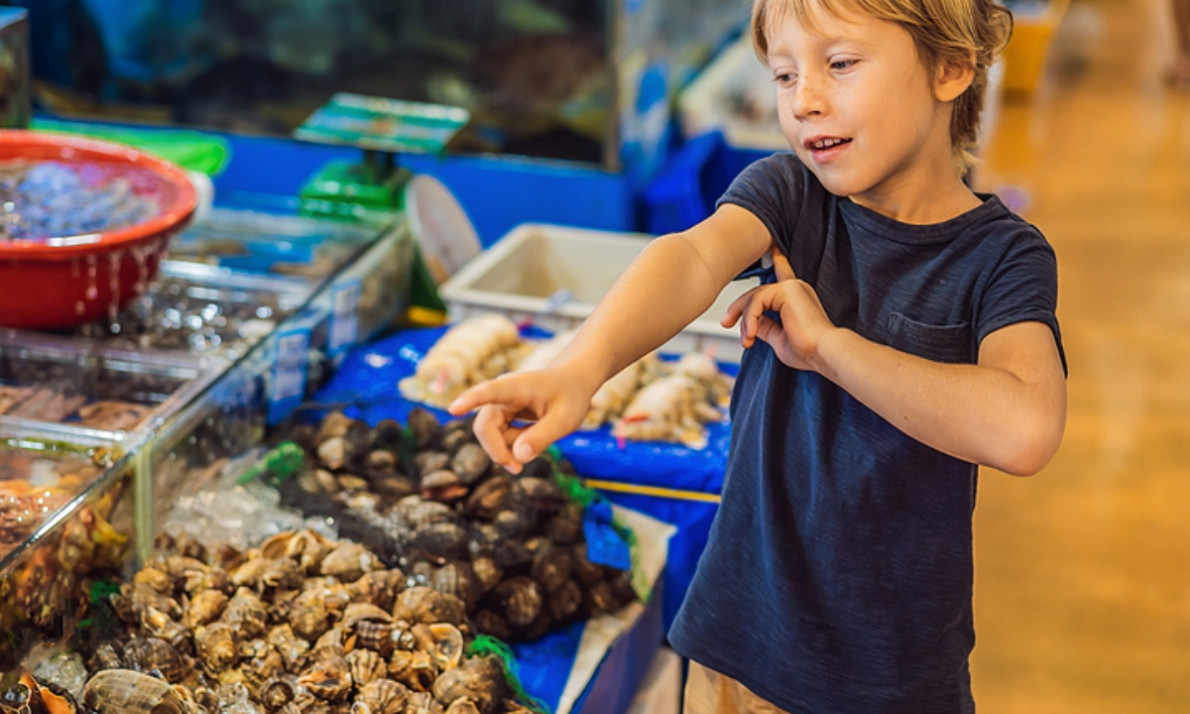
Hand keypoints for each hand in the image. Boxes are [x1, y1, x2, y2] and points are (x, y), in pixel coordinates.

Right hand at [447, 368, 591, 473]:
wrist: (572, 381)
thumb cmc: (570, 395)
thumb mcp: (566, 419)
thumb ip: (542, 437)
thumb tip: (517, 457)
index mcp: (516, 387)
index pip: (489, 392)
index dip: (470, 400)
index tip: (454, 408)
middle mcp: (501, 395)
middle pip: (484, 427)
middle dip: (498, 451)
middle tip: (518, 469)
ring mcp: (499, 406)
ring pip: (492, 436)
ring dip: (510, 448)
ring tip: (540, 436)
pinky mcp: (501, 416)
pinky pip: (499, 438)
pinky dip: (514, 445)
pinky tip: (532, 436)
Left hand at [722, 247, 835, 370]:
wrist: (824, 352)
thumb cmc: (808, 350)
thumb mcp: (779, 338)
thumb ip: (766, 327)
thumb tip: (753, 323)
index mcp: (796, 298)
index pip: (783, 275)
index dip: (778, 262)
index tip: (775, 250)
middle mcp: (795, 288)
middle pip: (757, 293)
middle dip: (738, 310)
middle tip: (727, 324)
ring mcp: (791, 287)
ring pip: (753, 298)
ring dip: (745, 320)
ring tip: (747, 340)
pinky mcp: (786, 290)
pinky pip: (756, 301)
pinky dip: (750, 319)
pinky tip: (751, 335)